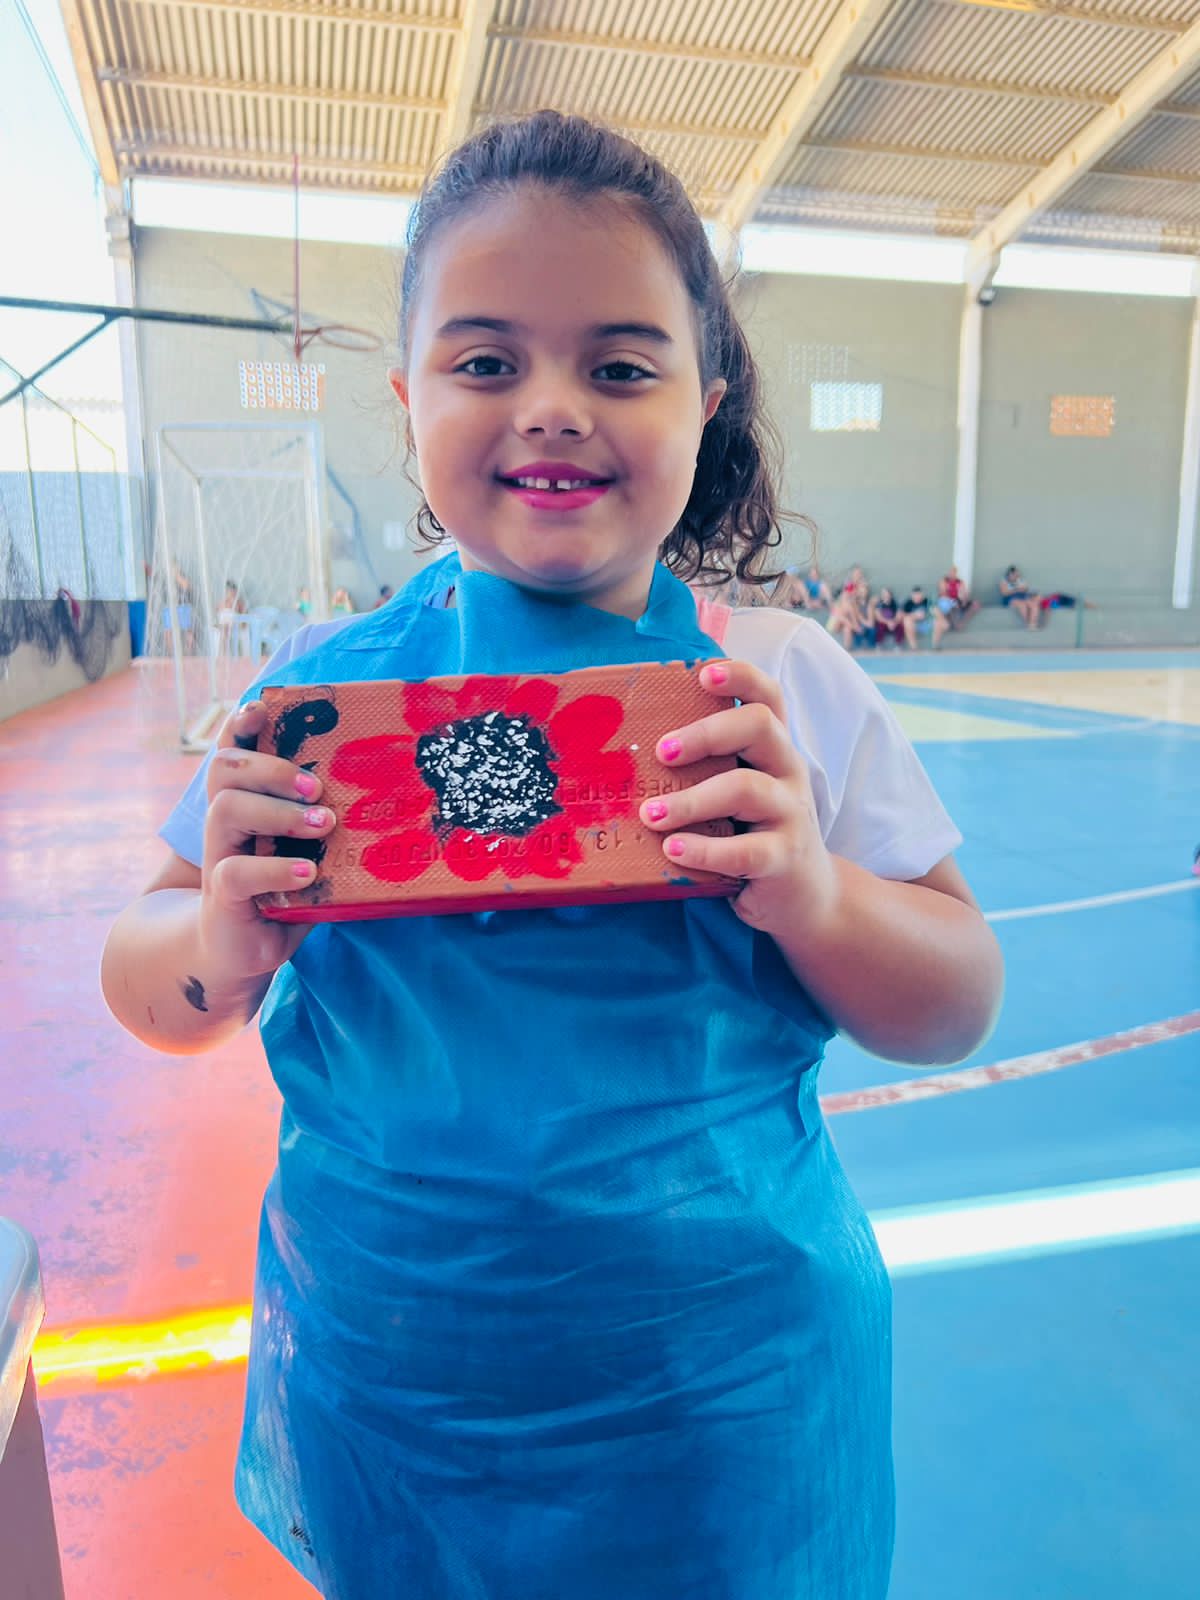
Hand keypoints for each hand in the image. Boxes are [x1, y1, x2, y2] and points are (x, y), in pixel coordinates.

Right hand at [198, 700, 337, 982]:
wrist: (240, 950)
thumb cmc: (282, 891)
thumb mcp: (307, 852)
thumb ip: (330, 828)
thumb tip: (393, 802)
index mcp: (246, 801)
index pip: (235, 750)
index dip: (241, 724)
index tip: (262, 707)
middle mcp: (225, 821)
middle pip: (227, 769)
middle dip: (272, 767)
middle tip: (317, 786)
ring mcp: (219, 855)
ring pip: (226, 809)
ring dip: (279, 811)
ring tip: (323, 824)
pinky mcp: (222, 894)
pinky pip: (236, 871)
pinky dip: (274, 869)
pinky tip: (307, 873)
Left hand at [639, 661, 838, 935]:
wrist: (803, 895)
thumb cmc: (750, 833)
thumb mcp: (734, 792)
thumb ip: (702, 769)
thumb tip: (624, 754)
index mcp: (772, 748)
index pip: (767, 697)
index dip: (739, 676)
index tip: (702, 674)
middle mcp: (788, 770)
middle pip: (759, 726)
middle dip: (706, 733)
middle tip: (661, 752)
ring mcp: (791, 814)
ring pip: (746, 788)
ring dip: (691, 800)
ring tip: (650, 815)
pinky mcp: (784, 858)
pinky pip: (745, 851)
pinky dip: (704, 849)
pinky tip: (673, 848)